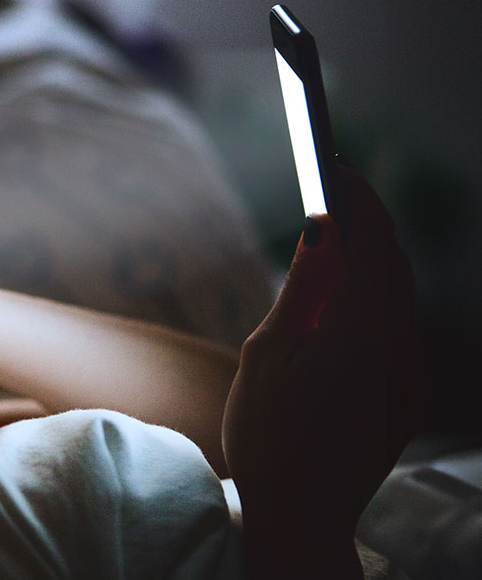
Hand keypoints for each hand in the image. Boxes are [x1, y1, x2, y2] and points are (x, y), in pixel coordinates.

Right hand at [222, 166, 421, 572]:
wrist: (303, 514)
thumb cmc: (268, 435)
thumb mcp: (267, 353)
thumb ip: (300, 289)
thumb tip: (321, 231)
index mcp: (357, 332)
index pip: (370, 241)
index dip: (355, 196)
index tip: (333, 164)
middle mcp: (398, 347)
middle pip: (393, 263)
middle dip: (366, 222)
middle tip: (330, 193)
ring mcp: (411, 372)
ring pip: (400, 294)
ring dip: (371, 259)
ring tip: (332, 240)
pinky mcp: (410, 392)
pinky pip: (399, 325)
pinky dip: (374, 296)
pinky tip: (342, 297)